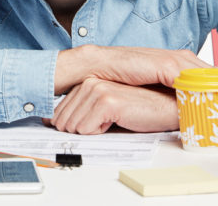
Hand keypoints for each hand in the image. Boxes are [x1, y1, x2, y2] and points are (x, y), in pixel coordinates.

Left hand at [49, 78, 178, 133]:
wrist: (167, 109)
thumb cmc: (138, 112)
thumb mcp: (103, 112)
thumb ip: (78, 112)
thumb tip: (50, 121)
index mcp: (87, 83)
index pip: (59, 113)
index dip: (76, 126)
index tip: (97, 122)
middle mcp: (89, 83)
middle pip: (63, 121)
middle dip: (83, 130)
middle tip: (108, 123)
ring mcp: (97, 89)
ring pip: (73, 127)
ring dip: (94, 132)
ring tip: (115, 121)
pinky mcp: (107, 101)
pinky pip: (86, 129)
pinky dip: (100, 133)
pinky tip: (119, 121)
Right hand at [54, 45, 217, 133]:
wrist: (97, 64)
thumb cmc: (123, 74)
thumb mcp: (155, 86)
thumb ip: (175, 92)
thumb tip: (191, 109)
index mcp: (180, 61)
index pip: (215, 73)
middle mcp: (180, 57)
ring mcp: (173, 59)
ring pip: (210, 78)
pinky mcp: (164, 65)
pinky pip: (192, 80)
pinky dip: (207, 92)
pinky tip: (216, 103)